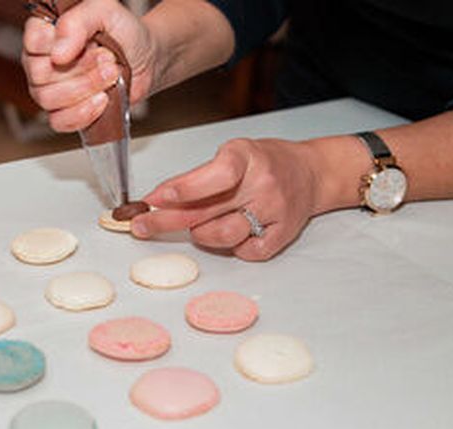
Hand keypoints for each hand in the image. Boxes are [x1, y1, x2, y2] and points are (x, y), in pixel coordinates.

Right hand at [21, 0, 156, 131]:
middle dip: (80, 68)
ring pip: (48, 99)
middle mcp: (41, 60)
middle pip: (39, 74)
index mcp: (45, 31)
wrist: (145, 61)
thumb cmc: (124, 33)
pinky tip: (102, 100)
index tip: (86, 42)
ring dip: (86, 88)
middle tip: (107, 58)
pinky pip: (58, 121)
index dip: (55, 45)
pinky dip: (83, 113)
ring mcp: (49, 89)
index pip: (32, 41)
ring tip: (111, 75)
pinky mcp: (64, 112)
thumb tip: (58, 54)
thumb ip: (79, 22)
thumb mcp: (105, 12)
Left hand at [132, 138, 321, 260]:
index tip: (155, 199)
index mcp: (247, 156)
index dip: (184, 188)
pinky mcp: (283, 234)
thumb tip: (156, 200)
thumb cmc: (264, 162)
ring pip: (224, 235)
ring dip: (201, 234)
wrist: (312, 173)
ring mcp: (275, 211)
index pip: (215, 174)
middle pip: (207, 210)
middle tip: (141, 226)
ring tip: (197, 227)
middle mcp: (263, 183)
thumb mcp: (233, 154)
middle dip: (166, 220)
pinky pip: (247, 251)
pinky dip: (232, 248)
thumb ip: (198, 177)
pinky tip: (231, 235)